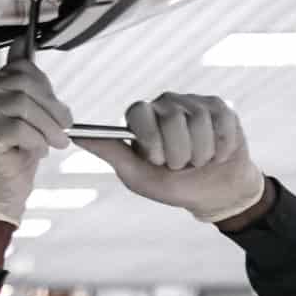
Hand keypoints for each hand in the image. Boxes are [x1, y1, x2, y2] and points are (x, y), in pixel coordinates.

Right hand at [0, 59, 72, 225]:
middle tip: (64, 128)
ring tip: (55, 142)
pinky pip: (19, 127)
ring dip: (48, 127)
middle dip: (52, 107)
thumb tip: (22, 43)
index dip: (46, 87)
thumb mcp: (25, 114)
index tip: (56, 108)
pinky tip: (37, 151)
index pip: (19, 69)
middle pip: (23, 84)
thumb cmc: (14, 158)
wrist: (1, 194)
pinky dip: (36, 140)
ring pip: (23, 105)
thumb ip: (24, 82)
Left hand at [79, 93, 267, 223]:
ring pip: (199, 121)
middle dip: (179, 152)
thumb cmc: (172, 185)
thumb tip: (73, 136)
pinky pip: (222, 122)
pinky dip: (221, 147)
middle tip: (180, 165)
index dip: (151, 139)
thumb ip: (110, 152)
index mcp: (140, 118)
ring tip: (198, 161)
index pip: (139, 112)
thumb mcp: (137, 175)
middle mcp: (164, 104)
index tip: (157, 161)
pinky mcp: (220, 108)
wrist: (214, 192)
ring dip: (201, 152)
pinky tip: (217, 154)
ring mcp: (193, 103)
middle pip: (171, 118)